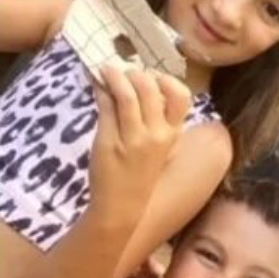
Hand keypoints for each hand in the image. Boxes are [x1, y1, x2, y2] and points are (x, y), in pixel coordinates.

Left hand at [89, 64, 191, 220]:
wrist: (121, 206)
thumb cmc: (139, 176)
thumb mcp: (158, 149)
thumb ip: (155, 121)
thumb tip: (141, 86)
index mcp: (172, 135)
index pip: (181, 97)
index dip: (167, 81)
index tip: (153, 77)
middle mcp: (155, 135)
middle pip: (150, 89)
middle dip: (136, 74)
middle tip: (125, 72)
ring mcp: (132, 138)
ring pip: (127, 94)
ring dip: (115, 77)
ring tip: (107, 70)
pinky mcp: (109, 141)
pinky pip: (106, 107)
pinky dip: (101, 90)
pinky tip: (97, 85)